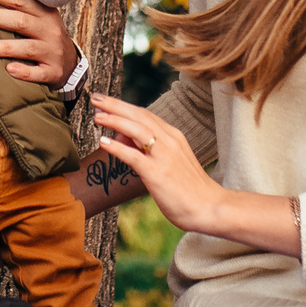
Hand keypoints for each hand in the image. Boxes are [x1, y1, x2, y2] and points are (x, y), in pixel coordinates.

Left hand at [0, 0, 78, 84]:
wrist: (70, 64)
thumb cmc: (44, 36)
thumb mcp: (38, 18)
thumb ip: (18, 8)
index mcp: (44, 13)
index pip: (22, 1)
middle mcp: (50, 30)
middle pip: (22, 21)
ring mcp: (52, 52)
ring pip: (28, 48)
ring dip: (6, 46)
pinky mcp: (53, 72)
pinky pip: (38, 73)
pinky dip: (24, 72)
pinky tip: (9, 69)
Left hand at [88, 94, 219, 230]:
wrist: (210, 207)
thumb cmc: (189, 189)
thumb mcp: (170, 162)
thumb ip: (148, 149)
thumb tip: (122, 138)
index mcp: (173, 136)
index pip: (145, 114)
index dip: (123, 106)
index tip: (106, 101)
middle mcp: (169, 141)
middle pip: (139, 116)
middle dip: (115, 105)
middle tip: (95, 98)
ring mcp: (164, 156)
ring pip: (136, 130)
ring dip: (114, 120)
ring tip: (96, 116)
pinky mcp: (158, 173)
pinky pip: (133, 156)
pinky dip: (117, 147)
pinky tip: (103, 142)